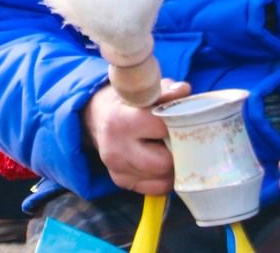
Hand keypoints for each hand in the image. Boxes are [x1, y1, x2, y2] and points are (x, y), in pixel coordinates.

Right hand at [84, 79, 189, 194]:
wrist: (95, 117)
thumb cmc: (124, 102)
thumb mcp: (141, 92)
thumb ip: (164, 92)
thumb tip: (184, 90)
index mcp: (120, 121)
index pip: (162, 128)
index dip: (177, 125)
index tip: (181, 122)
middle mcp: (115, 148)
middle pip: (164, 162)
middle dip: (176, 152)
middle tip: (177, 141)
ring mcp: (117, 168)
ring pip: (163, 178)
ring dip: (172, 167)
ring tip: (168, 150)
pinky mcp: (120, 181)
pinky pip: (156, 188)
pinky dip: (163, 178)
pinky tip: (158, 162)